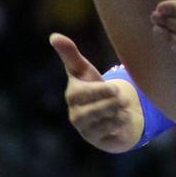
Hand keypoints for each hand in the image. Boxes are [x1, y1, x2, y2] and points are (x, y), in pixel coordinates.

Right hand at [51, 33, 144, 152]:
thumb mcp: (85, 70)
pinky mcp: (96, 140)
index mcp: (73, 95)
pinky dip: (118, 124)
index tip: (115, 88)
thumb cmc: (95, 88)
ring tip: (122, 107)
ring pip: (102, 121)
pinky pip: (109, 132)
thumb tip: (53, 36)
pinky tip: (121, 118)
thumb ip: (70, 54)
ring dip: (117, 112)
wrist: (109, 112)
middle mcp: (75, 113)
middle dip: (112, 103)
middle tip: (122, 97)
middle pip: (93, 110)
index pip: (81, 94)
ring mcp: (84, 129)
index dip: (99, 92)